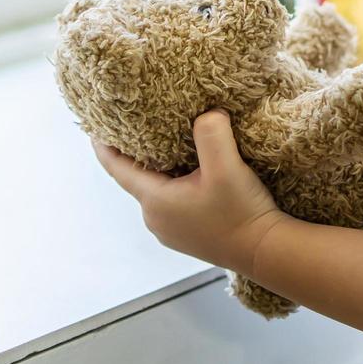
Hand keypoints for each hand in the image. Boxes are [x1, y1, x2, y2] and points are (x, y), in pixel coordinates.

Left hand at [91, 109, 286, 276]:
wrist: (266, 250)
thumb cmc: (241, 211)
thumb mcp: (226, 166)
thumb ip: (210, 132)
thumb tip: (207, 113)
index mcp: (154, 201)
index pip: (116, 168)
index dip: (104, 145)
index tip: (96, 124)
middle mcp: (155, 219)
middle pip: (137, 177)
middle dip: (137, 151)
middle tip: (142, 121)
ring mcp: (171, 230)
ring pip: (157, 189)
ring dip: (161, 167)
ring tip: (172, 141)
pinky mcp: (189, 234)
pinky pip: (172, 201)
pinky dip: (175, 182)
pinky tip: (194, 170)